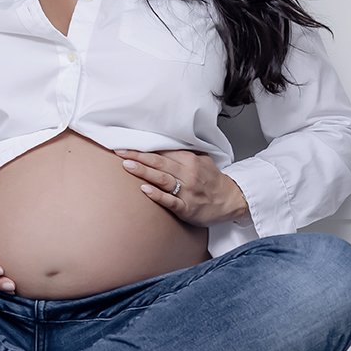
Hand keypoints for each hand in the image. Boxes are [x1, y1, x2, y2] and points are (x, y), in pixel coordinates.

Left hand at [116, 150, 247, 227]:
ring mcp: (187, 191)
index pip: (163, 151)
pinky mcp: (187, 207)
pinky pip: (170, 200)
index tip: (126, 143)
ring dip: (144, 171)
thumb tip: (162, 145)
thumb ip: (183, 153)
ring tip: (127, 165)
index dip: (144, 147)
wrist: (231, 200)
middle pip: (159, 162)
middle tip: (119, 152)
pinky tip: (144, 190)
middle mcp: (188, 173)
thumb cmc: (212, 181)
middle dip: (138, 156)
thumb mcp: (202, 160)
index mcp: (190, 159)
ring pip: (162, 179)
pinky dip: (157, 195)